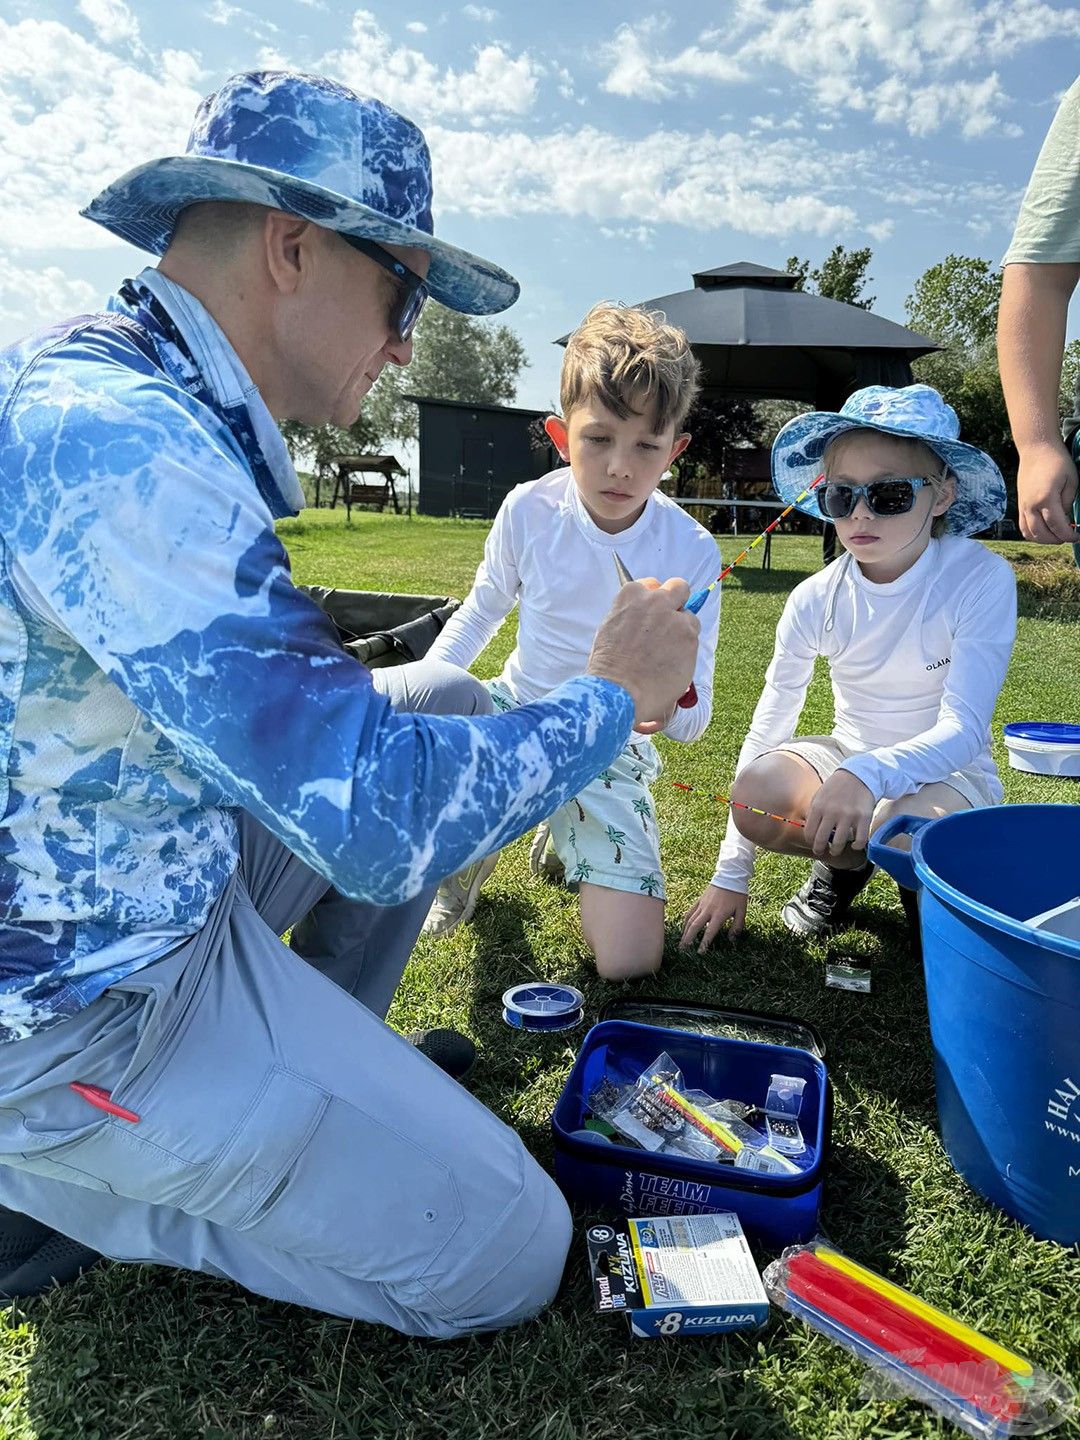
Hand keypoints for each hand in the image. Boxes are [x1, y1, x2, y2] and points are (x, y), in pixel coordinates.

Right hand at [588, 576, 697, 730]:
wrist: (619, 691)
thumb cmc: (609, 666)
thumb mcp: (611, 627)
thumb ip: (631, 614)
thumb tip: (646, 616)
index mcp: (631, 595)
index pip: (651, 584)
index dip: (654, 600)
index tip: (653, 613)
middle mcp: (655, 601)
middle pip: (678, 587)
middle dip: (677, 601)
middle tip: (671, 621)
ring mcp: (674, 618)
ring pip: (690, 617)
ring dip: (682, 630)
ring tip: (667, 653)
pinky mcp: (689, 637)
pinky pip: (694, 638)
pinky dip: (686, 650)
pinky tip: (672, 664)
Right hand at [680, 886, 746, 950]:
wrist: (730, 876)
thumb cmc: (737, 895)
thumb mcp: (742, 911)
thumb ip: (737, 926)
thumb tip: (732, 940)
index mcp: (720, 914)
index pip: (710, 931)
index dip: (704, 943)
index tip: (699, 953)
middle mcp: (708, 910)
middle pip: (694, 927)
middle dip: (687, 940)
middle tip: (682, 951)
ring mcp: (702, 905)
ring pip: (690, 920)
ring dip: (684, 932)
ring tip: (681, 943)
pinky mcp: (699, 901)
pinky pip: (690, 912)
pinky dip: (685, 921)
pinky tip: (683, 928)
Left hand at [803, 770, 873, 859]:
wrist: (858, 775)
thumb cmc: (835, 788)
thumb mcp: (819, 796)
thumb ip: (813, 813)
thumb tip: (809, 831)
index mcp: (818, 807)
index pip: (809, 832)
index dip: (810, 841)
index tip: (813, 843)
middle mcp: (832, 812)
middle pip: (821, 840)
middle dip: (819, 849)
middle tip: (821, 851)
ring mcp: (849, 815)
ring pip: (839, 843)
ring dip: (836, 851)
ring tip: (835, 850)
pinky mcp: (864, 818)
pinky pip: (860, 840)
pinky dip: (857, 846)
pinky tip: (854, 845)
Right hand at [1016, 440, 1077, 543]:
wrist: (1036, 449)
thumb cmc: (1057, 461)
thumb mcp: (1072, 480)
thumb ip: (1068, 502)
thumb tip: (1065, 519)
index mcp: (1046, 498)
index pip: (1057, 526)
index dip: (1069, 535)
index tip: (1078, 536)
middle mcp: (1031, 505)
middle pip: (1041, 534)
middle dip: (1057, 539)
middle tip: (1068, 536)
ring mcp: (1023, 505)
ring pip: (1029, 533)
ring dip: (1043, 539)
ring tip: (1056, 535)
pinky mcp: (1020, 504)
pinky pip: (1023, 526)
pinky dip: (1033, 533)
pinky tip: (1044, 530)